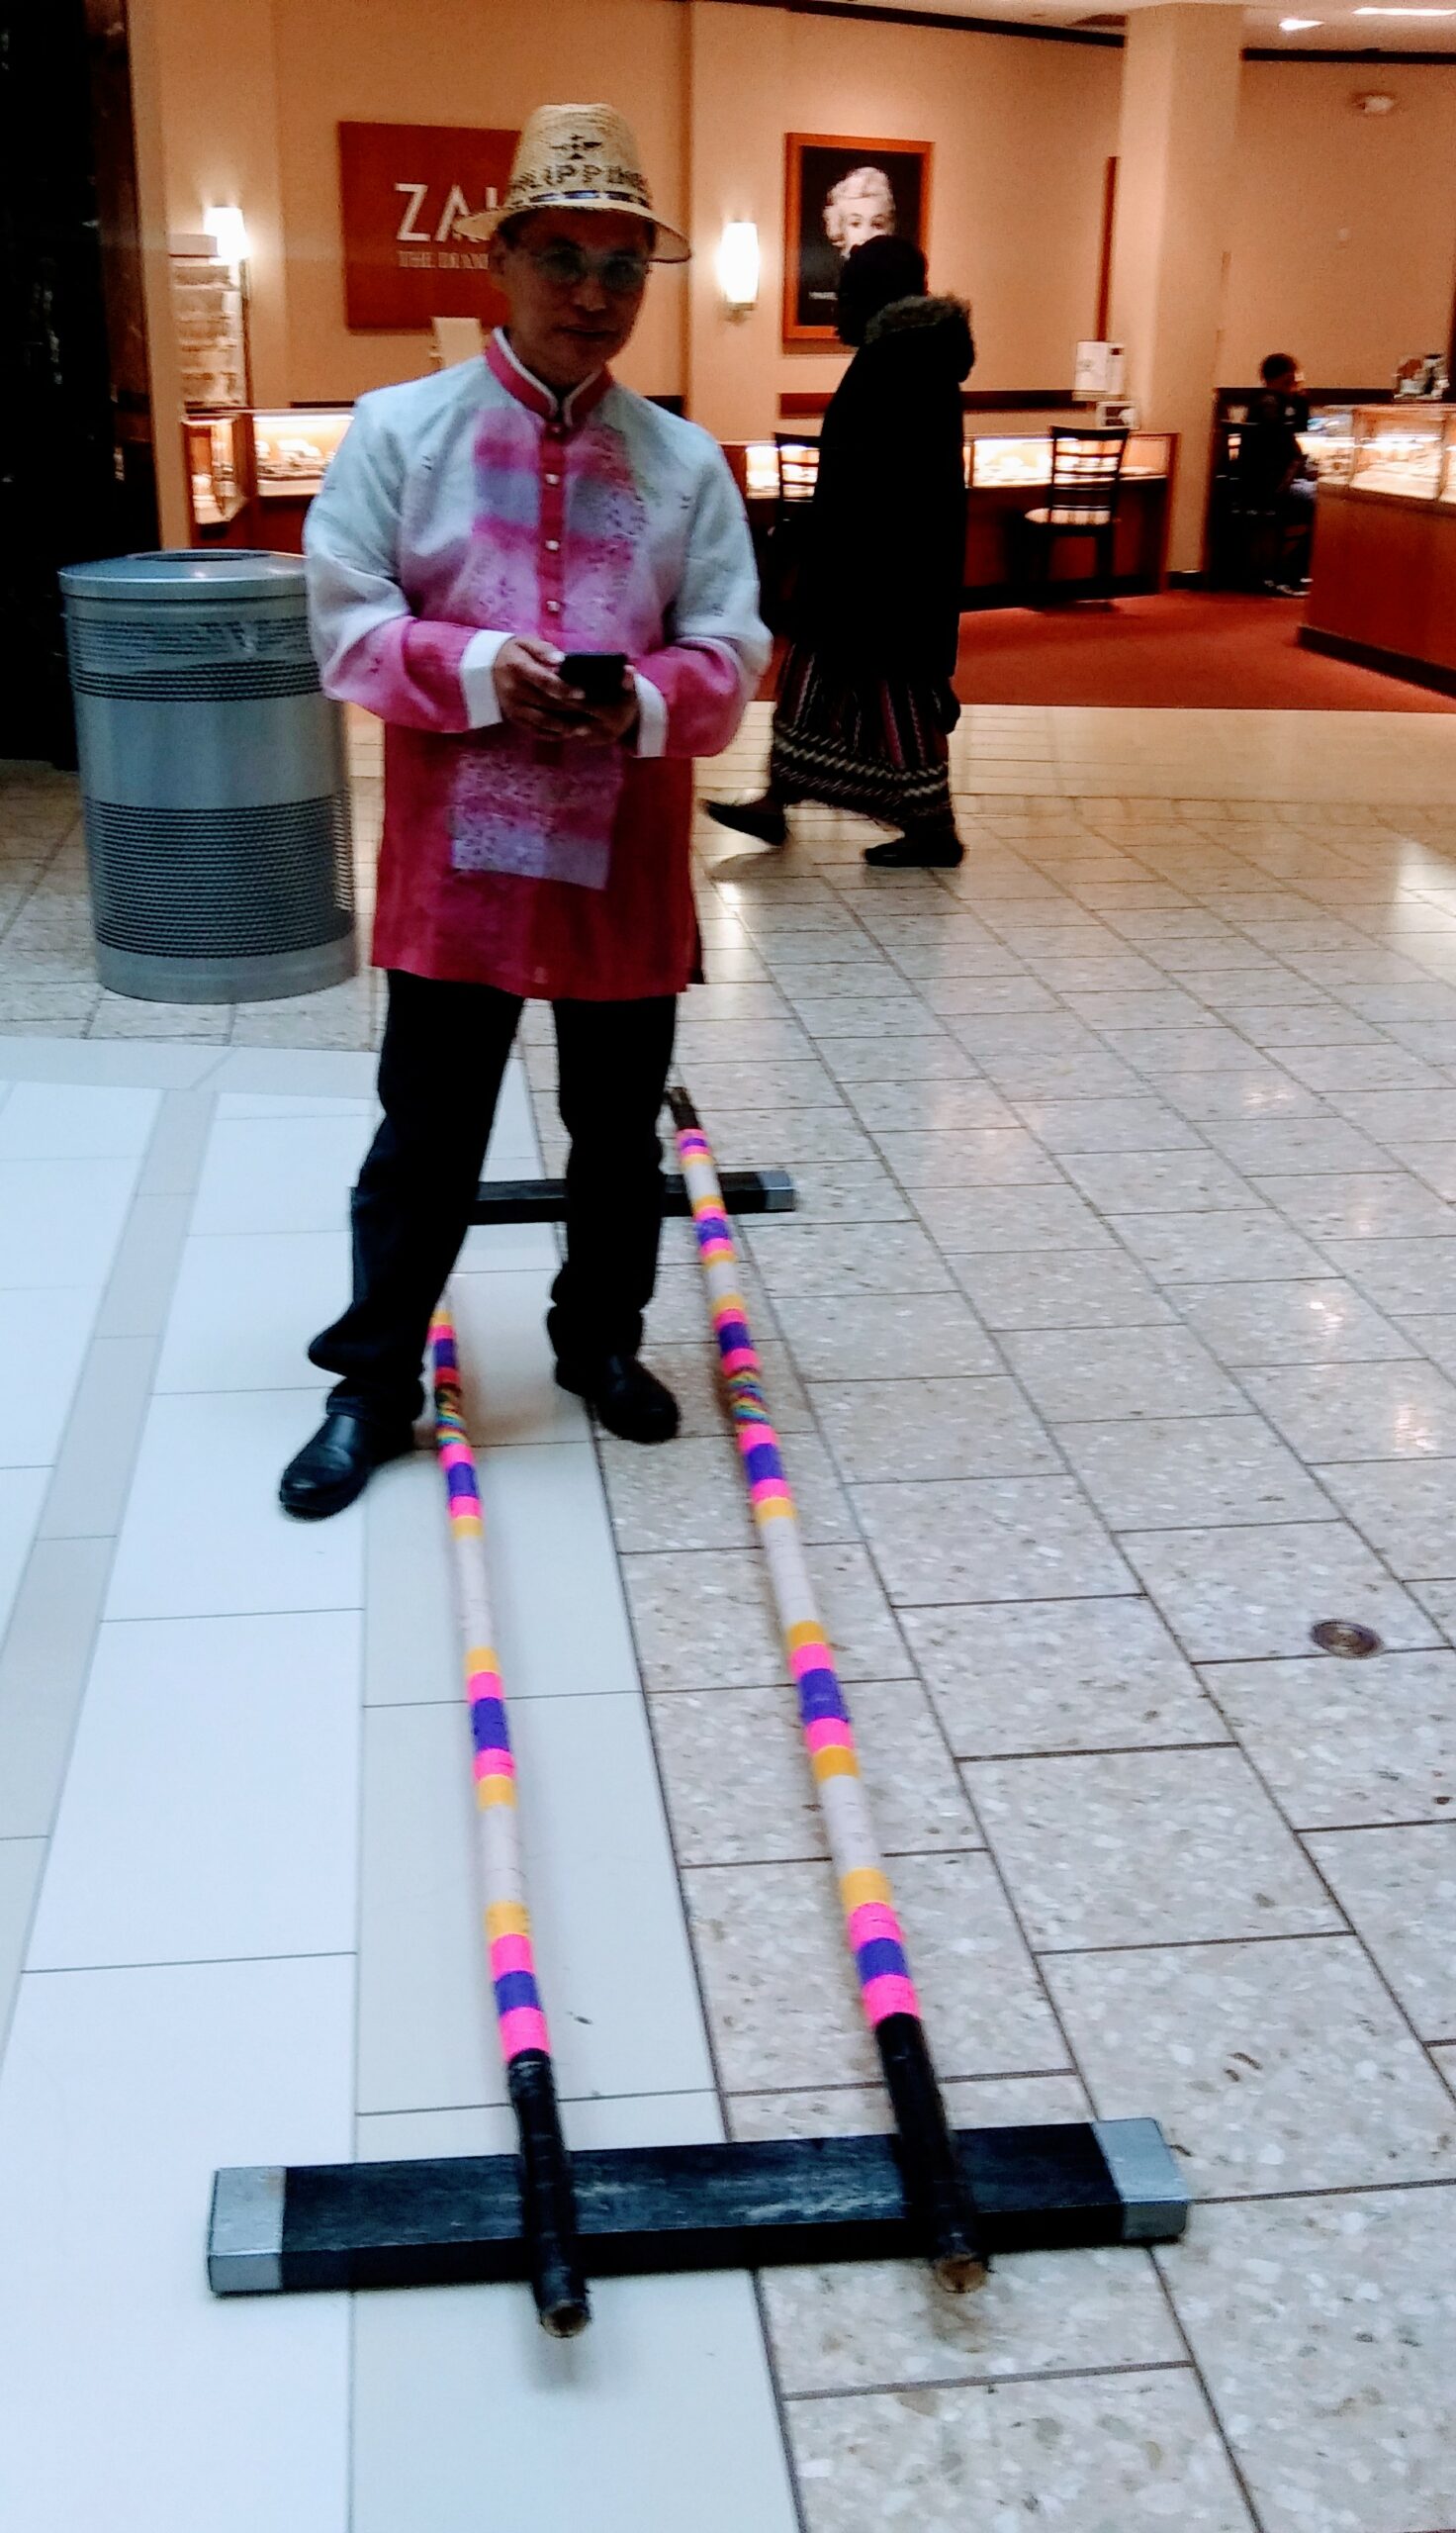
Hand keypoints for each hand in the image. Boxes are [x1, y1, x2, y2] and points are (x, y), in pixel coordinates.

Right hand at [493, 637, 637, 744]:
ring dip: (564, 726)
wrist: (487, 668)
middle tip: (593, 712)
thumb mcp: (526, 642)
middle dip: (571, 709)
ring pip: (542, 721)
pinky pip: (534, 730)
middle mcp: (514, 690)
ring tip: (583, 728)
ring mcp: (513, 707)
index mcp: (518, 667)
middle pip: (546, 703)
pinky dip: (552, 734)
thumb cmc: (514, 652)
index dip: (564, 689)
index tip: (582, 693)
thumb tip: (562, 660)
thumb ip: (544, 650)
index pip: (543, 681)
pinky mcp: (514, 718)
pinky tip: (567, 734)